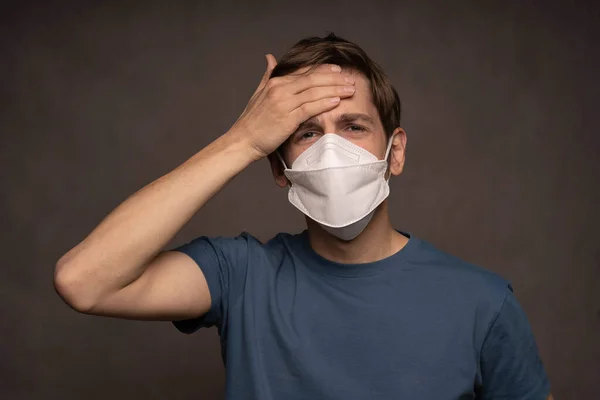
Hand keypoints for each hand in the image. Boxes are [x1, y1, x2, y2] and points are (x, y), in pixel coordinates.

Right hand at [228, 54, 355, 160]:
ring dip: (335, 90)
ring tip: (350, 89)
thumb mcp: (258, 94)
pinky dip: (324, 103)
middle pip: (313, 79)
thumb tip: (270, 58)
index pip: (304, 72)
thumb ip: (267, 76)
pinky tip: (337, 101)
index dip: (323, 70)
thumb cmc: (251, 121)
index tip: (338, 70)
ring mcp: (284, 104)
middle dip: (334, 79)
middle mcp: (280, 90)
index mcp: (275, 83)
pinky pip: (310, 108)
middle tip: (350, 79)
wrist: (242, 141)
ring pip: (314, 92)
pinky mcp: (287, 119)